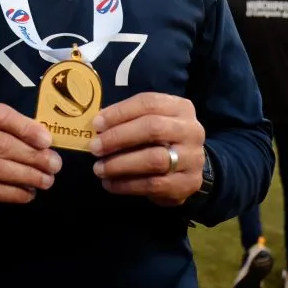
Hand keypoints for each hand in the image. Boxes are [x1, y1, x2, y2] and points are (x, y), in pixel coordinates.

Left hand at [89, 92, 205, 206]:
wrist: (189, 167)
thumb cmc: (161, 139)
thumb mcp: (149, 121)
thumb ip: (128, 119)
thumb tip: (98, 124)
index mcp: (180, 107)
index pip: (148, 103)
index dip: (120, 112)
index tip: (96, 124)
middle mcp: (191, 130)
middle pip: (153, 128)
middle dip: (118, 137)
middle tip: (95, 147)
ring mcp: (192, 157)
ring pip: (154, 159)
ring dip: (120, 164)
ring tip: (99, 168)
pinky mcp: (188, 183)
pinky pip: (153, 184)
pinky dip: (127, 185)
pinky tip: (110, 184)